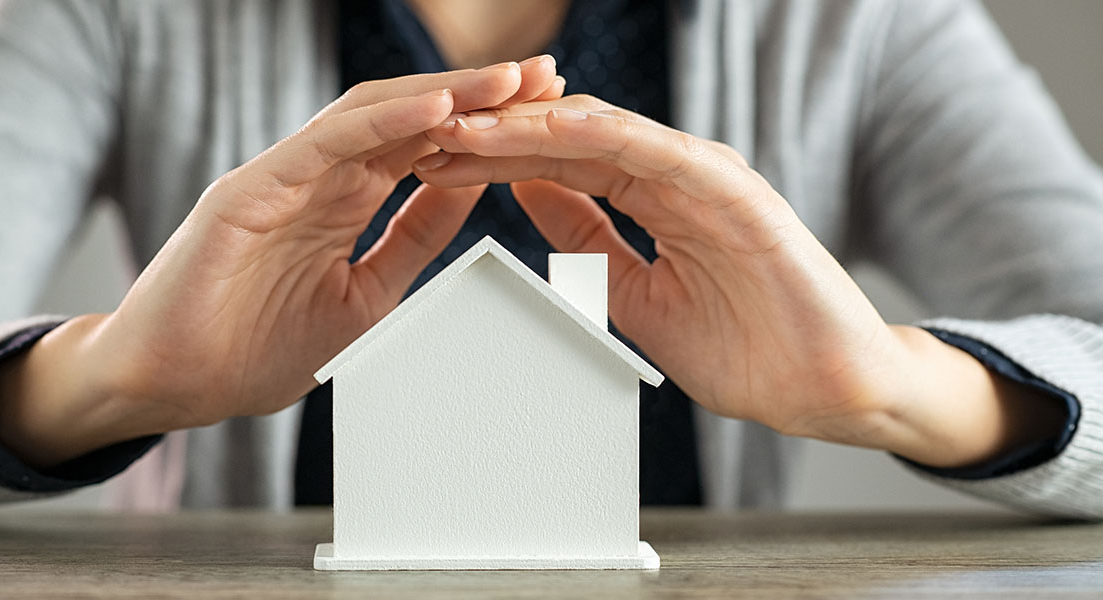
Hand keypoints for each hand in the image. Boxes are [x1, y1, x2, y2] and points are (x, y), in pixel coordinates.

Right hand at [0, 58, 564, 466]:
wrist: (175, 386)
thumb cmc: (255, 348)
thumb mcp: (367, 294)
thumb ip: (413, 238)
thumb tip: (470, 188)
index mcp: (345, 200)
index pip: (426, 146)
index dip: (488, 125)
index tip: (552, 114)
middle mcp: (318, 176)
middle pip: (410, 117)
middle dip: (481, 94)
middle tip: (548, 76)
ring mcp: (283, 176)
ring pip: (373, 116)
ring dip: (445, 93)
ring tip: (509, 81)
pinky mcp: (249, 189)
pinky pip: (325, 145)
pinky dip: (383, 123)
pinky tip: (439, 110)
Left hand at [414, 95, 1066, 467]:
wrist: (824, 388)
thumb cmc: (746, 346)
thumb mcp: (637, 295)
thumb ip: (590, 242)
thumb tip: (531, 199)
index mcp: (650, 200)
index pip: (556, 169)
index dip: (491, 163)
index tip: (431, 164)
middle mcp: (672, 177)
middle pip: (567, 143)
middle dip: (494, 136)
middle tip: (426, 132)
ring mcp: (703, 178)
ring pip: (601, 134)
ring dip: (529, 128)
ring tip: (465, 126)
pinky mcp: (732, 191)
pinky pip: (654, 153)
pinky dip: (597, 138)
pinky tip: (544, 131)